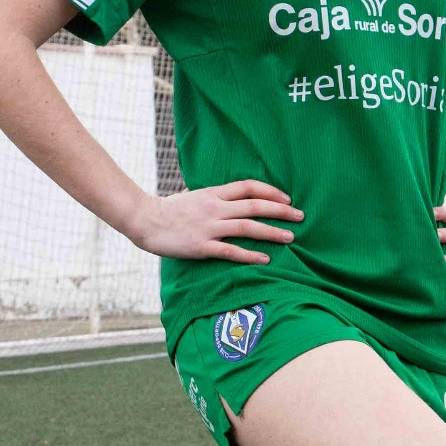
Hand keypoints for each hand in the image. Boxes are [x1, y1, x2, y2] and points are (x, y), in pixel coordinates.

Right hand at [130, 180, 302, 264]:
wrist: (145, 220)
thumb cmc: (168, 209)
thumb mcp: (193, 196)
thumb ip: (212, 196)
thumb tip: (227, 196)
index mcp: (214, 193)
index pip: (249, 187)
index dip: (270, 191)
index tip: (286, 199)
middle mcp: (215, 208)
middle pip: (255, 206)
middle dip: (280, 211)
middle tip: (300, 216)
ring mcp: (209, 227)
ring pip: (247, 227)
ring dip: (271, 232)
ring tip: (290, 238)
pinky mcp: (202, 246)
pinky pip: (231, 251)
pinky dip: (250, 254)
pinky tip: (265, 259)